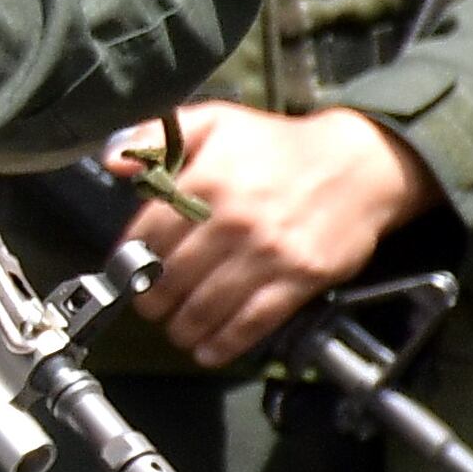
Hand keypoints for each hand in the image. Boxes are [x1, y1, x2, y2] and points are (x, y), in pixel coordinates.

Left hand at [121, 104, 439, 367]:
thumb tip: (114, 162)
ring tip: (177, 330)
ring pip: (206, 306)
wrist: (359, 164)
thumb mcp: (216, 120)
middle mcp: (232, 220)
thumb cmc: (278, 145)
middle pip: (172, 278)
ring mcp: (267, 253)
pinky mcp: (299, 278)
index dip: (132, 261)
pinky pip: (252, 321)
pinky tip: (209, 350)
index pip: (148, 235)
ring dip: (182, 328)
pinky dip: (224, 343)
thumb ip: (158, 135)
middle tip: (150, 308)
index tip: (128, 275)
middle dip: (153, 301)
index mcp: (205, 181)